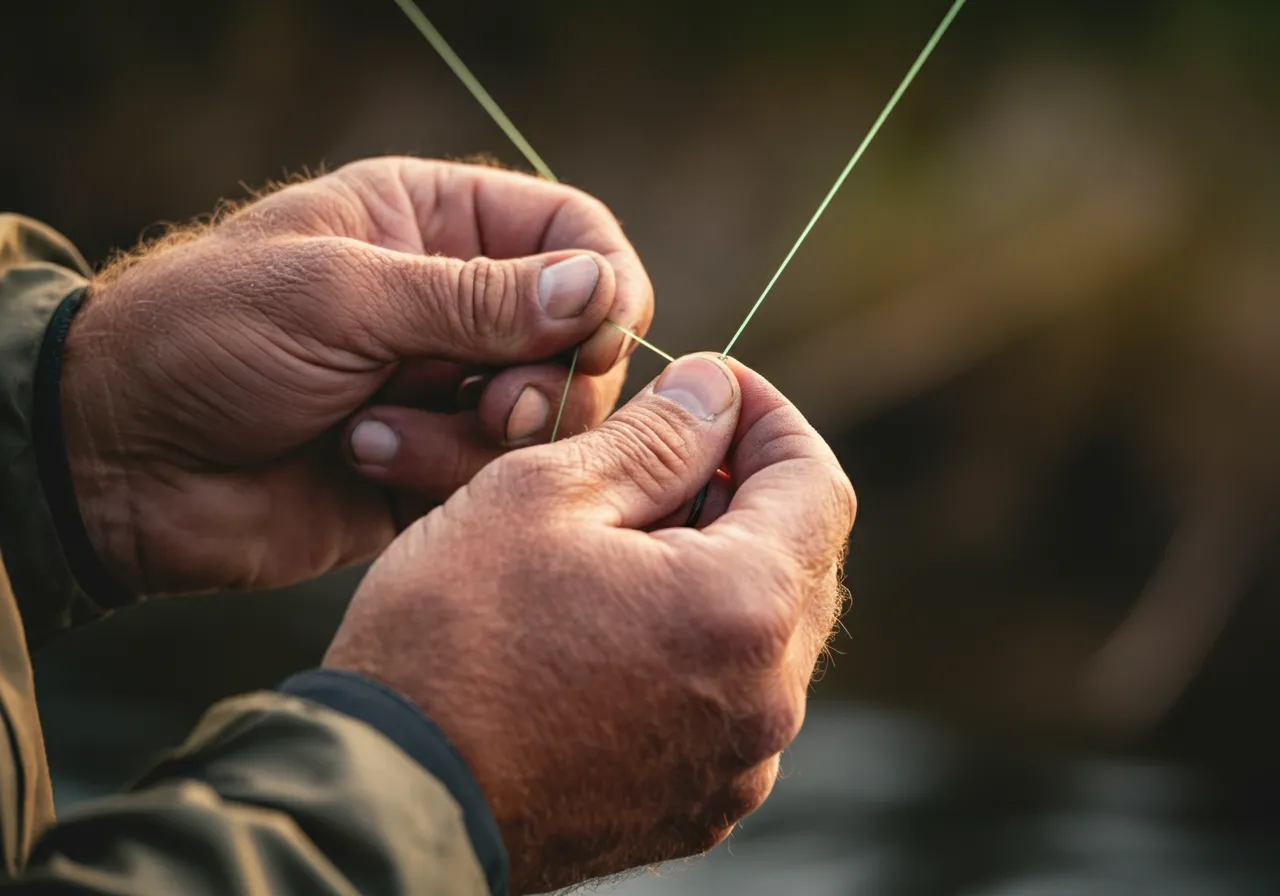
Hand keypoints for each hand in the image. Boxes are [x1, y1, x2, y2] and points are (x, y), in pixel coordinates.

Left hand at [62, 157, 652, 594]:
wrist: (120, 459)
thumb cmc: (209, 339)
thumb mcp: (344, 293)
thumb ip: (479, 299)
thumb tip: (600, 291)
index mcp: (433, 224)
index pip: (572, 233)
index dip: (606, 283)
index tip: (602, 337)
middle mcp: (453, 304)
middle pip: (577, 338)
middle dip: (548, 380)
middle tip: (497, 406)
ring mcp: (445, 387)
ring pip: (544, 418)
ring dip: (475, 434)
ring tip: (378, 432)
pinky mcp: (433, 466)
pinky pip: (493, 478)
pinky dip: (439, 473)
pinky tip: (362, 457)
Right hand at [323, 354, 855, 893]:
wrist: (389, 795)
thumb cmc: (450, 639)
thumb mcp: (542, 495)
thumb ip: (655, 436)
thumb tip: (717, 393)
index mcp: (743, 610)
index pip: (818, 485)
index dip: (772, 421)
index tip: (718, 392)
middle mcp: (766, 702)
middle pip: (802, 562)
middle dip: (745, 494)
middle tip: (665, 455)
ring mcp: (736, 766)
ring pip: (766, 634)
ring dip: (721, 570)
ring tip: (627, 541)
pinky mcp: (696, 805)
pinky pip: (730, 701)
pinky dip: (699, 645)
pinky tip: (619, 623)